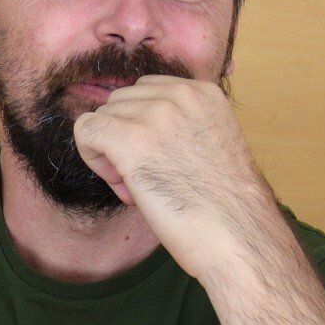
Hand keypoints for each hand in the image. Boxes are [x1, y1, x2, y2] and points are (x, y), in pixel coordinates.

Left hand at [74, 75, 277, 278]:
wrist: (238, 233)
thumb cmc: (228, 206)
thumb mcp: (213, 144)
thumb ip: (183, 125)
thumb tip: (137, 128)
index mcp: (204, 93)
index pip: (148, 91)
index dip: (144, 126)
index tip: (160, 161)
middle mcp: (180, 94)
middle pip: (122, 101)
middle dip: (125, 137)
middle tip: (147, 178)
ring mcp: (154, 114)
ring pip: (103, 117)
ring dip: (111, 152)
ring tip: (139, 187)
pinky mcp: (130, 139)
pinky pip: (86, 130)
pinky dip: (93, 158)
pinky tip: (121, 184)